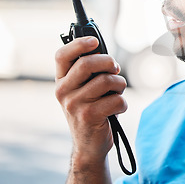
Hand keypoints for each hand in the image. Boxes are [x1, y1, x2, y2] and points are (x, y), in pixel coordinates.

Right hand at [55, 36, 126, 181]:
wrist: (89, 145)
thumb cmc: (92, 110)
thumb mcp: (84, 90)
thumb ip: (90, 72)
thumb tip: (104, 52)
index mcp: (61, 81)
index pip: (61, 55)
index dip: (79, 44)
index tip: (95, 41)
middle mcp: (63, 91)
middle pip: (88, 63)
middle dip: (109, 62)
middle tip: (115, 69)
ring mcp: (74, 104)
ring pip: (107, 81)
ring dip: (120, 85)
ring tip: (117, 93)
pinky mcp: (89, 116)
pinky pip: (116, 100)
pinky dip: (123, 104)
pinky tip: (116, 110)